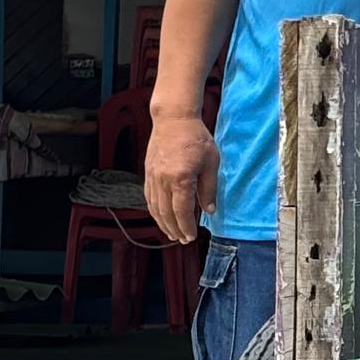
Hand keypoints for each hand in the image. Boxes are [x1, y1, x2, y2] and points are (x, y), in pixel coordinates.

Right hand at [145, 112, 218, 244]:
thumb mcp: (211, 163)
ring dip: (163, 223)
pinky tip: (160, 216)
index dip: (186, 226)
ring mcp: (153, 177)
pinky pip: (149, 197)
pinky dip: (154, 211)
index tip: (191, 237)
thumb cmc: (196, 138)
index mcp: (181, 179)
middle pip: (166, 213)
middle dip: (175, 229)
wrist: (174, 119)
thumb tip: (209, 210)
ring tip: (172, 233)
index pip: (182, 211)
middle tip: (183, 240)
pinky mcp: (148, 173)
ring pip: (155, 207)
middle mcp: (163, 181)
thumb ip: (209, 189)